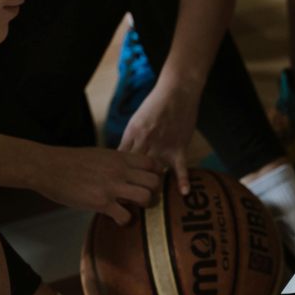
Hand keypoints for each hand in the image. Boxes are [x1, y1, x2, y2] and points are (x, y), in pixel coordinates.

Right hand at [38, 146, 161, 224]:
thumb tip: (131, 171)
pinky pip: (125, 216)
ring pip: (145, 197)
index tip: (150, 182)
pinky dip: (125, 221)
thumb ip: (118, 162)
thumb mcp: (100, 154)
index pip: (153, 164)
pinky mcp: (100, 202)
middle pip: (155, 182)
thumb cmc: (71, 161)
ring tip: (133, 208)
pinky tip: (118, 219)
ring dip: (143, 206)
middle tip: (145, 198)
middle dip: (154, 192)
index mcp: (120, 157)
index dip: (156, 174)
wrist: (46, 167)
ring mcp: (111, 187)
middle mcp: (119, 170)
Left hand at [119, 79, 199, 195]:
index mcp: (131, 135)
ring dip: (151, 187)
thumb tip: (121, 157)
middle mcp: (144, 141)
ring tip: (148, 204)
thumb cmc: (156, 105)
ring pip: (153, 171)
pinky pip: (180, 166)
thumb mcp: (137, 121)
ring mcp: (162, 144)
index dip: (114, 176)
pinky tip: (184, 193)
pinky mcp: (178, 146)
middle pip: (133, 170)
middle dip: (129, 186)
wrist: (177, 91)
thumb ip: (131, 140)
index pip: (119, 160)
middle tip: (126, 204)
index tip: (111, 189)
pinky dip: (182, 179)